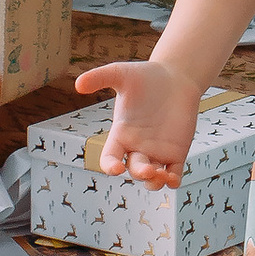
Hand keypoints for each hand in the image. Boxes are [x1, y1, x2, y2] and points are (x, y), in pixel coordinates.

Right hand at [71, 59, 201, 189]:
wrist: (175, 76)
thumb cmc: (146, 76)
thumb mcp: (122, 74)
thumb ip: (100, 78)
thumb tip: (78, 84)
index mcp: (120, 134)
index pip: (109, 157)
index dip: (110, 166)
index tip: (116, 168)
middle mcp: (136, 147)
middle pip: (133, 169)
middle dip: (139, 173)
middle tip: (148, 170)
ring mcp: (156, 152)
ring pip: (152, 177)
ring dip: (154, 181)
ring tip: (161, 175)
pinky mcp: (176, 152)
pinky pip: (174, 172)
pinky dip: (173, 180)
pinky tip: (174, 179)